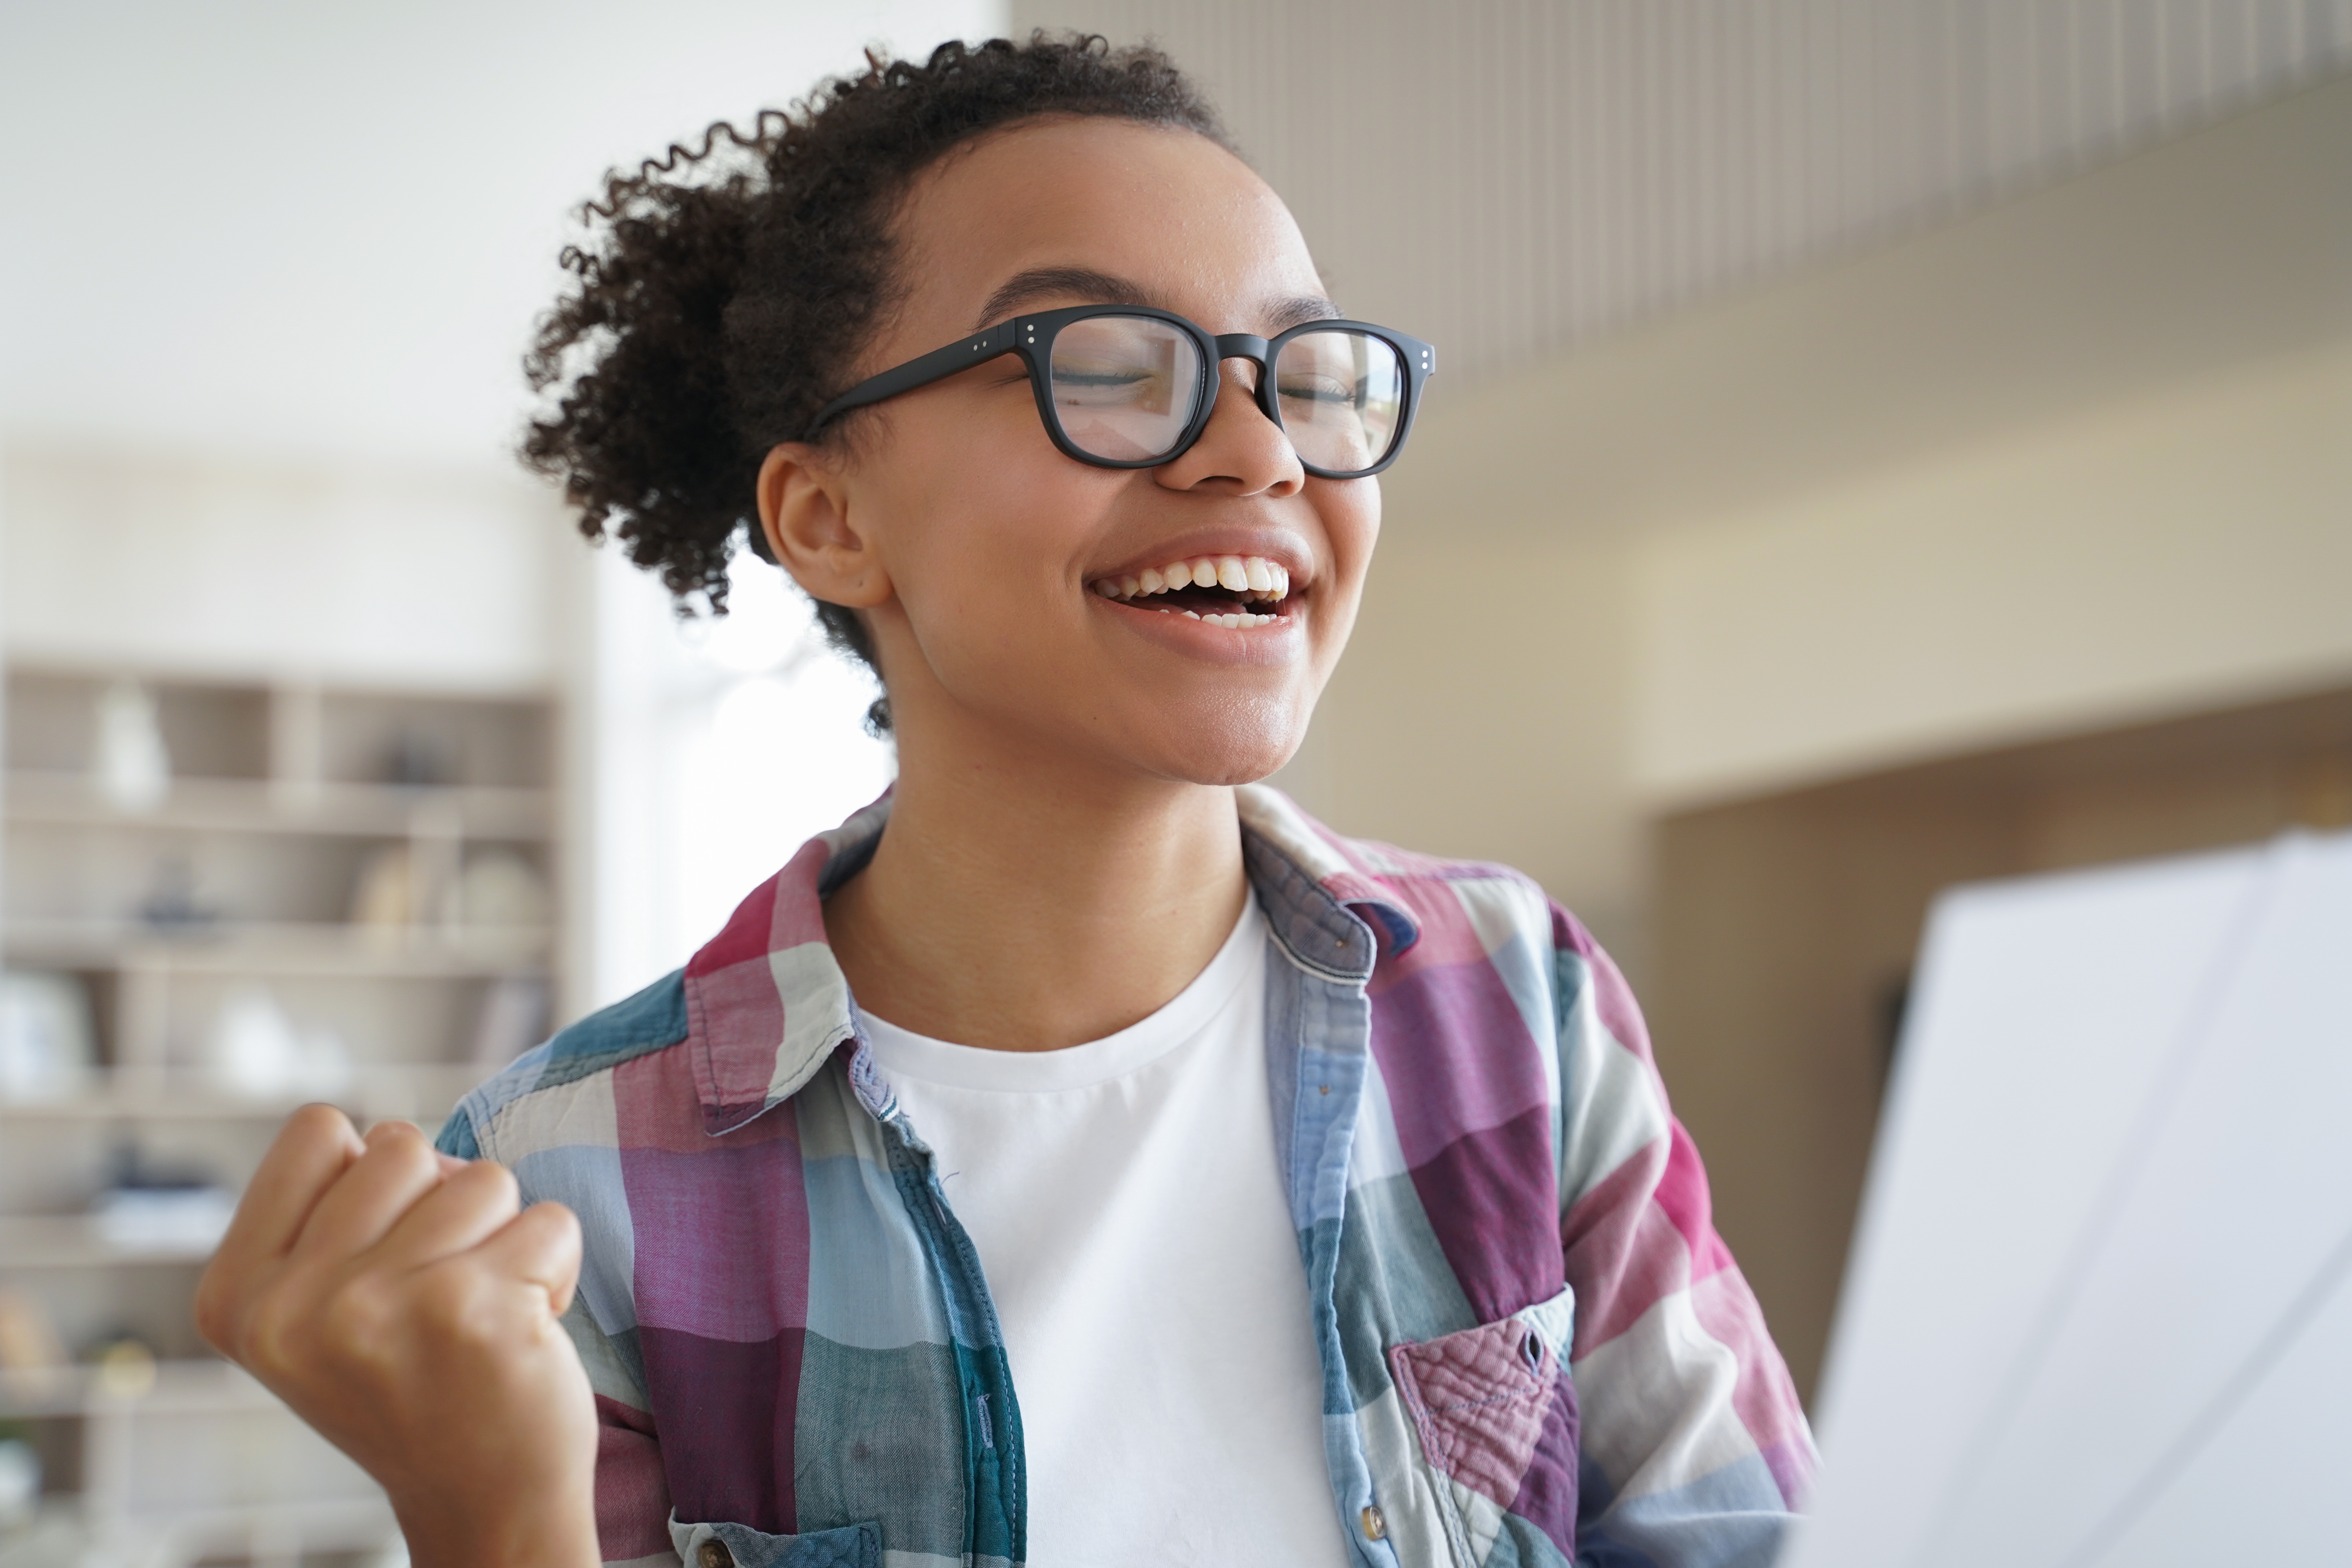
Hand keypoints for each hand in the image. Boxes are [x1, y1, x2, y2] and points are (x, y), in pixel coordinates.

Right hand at [196, 1106, 600, 1567]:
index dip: (371, 1175)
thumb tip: (390, 1133)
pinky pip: (551, 1221)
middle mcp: (293, 1305)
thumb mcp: (317, 1309)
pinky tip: (525, 1332)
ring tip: (480, 1310)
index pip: (316, 1130)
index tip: (379, 1249)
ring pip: (482, 1178)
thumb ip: (331, 1214)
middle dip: (441, 1202)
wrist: (481, 1503)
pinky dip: (556, 1267)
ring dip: (501, 1235)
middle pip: (402, 1144)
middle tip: (439, 1288)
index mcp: (238, 1294)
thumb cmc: (412, 1381)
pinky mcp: (473, 1312)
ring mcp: (379, 1307)